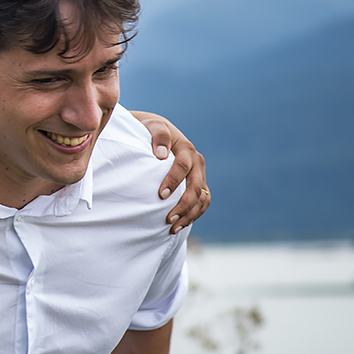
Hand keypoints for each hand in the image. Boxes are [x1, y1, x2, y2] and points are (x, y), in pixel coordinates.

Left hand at [130, 111, 209, 233]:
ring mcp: (199, 175)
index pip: (182, 166)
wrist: (156, 133)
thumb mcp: (152, 126)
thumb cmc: (150, 130)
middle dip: (183, 205)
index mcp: (186, 148)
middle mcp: (197, 162)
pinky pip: (202, 203)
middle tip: (168, 219)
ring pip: (202, 199)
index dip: (173, 181)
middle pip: (195, 187)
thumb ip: (158, 135)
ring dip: (190, 215)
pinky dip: (194, 215)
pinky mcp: (198, 185)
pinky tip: (180, 225)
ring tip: (173, 228)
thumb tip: (161, 154)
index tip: (161, 195)